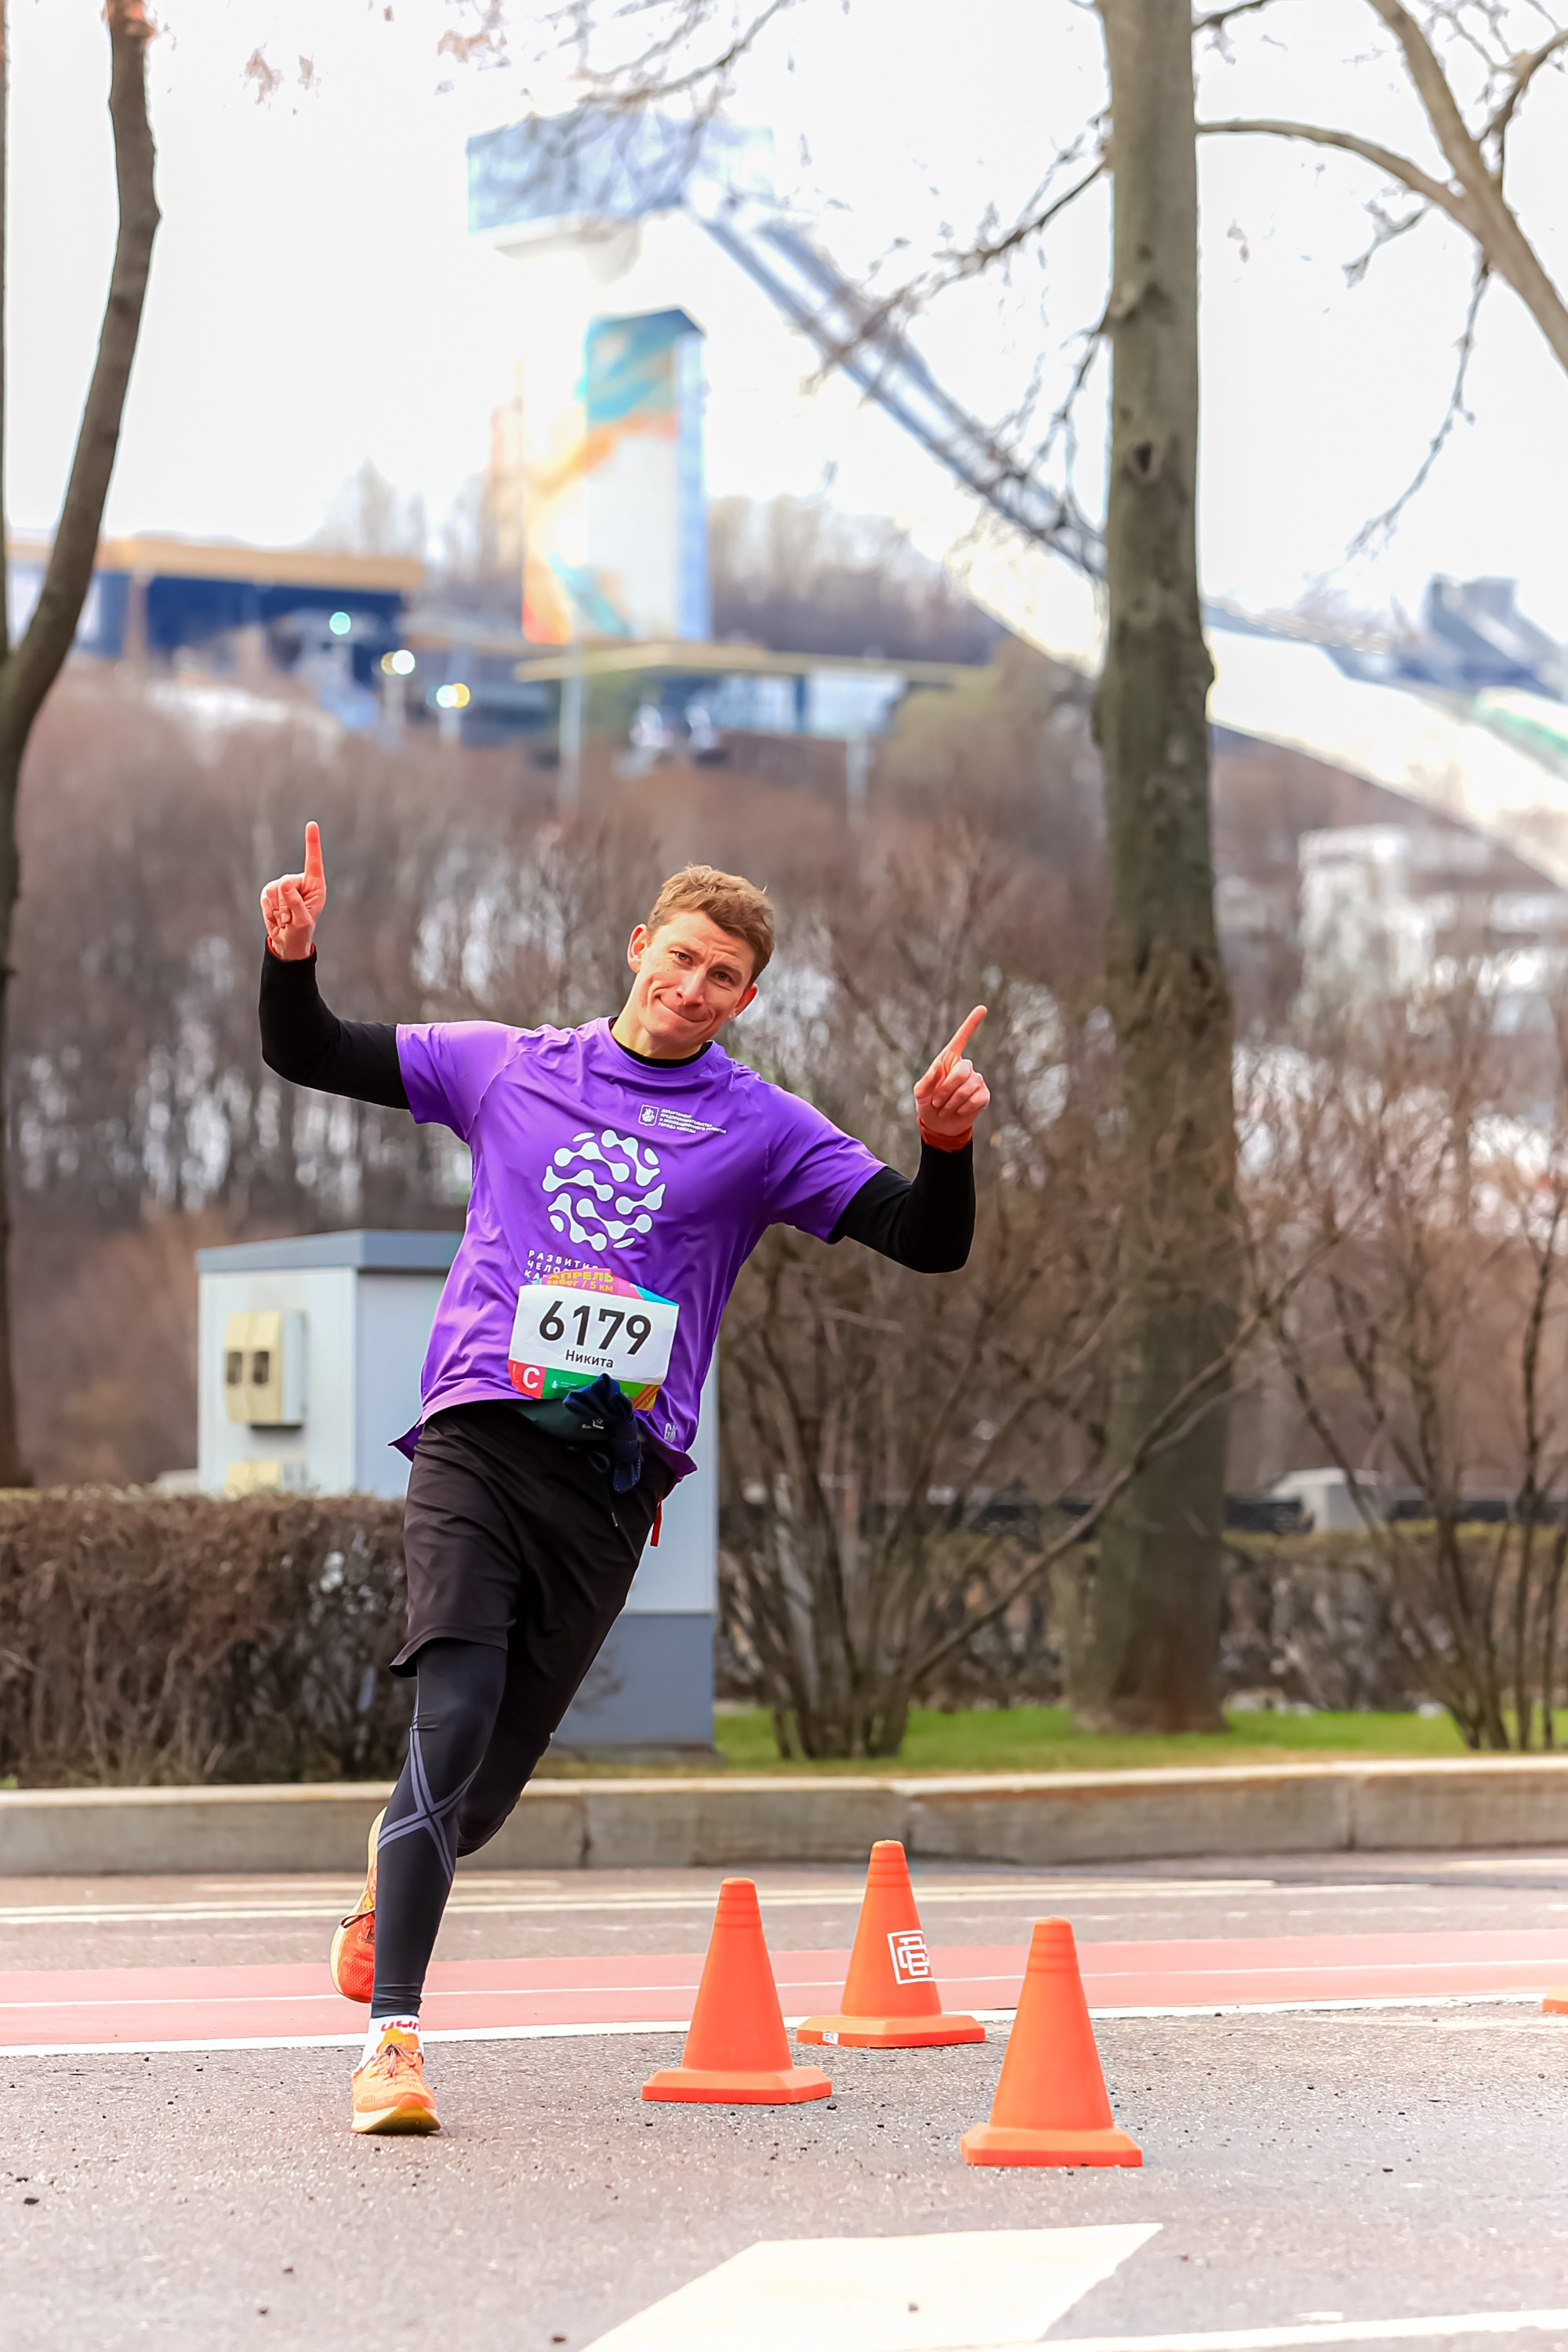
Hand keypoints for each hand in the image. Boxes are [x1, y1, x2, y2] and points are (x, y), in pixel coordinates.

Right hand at [260, 822, 325, 960]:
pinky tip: (277, 917)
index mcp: (315, 886)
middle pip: (285, 883)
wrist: (287, 941)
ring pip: (274, 890)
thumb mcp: (302, 921)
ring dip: (277, 909)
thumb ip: (295, 903)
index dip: (312, 843)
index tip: (311, 824)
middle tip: (291, 918)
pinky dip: (268, 910)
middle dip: (286, 904)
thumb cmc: (301, 932)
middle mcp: (300, 882)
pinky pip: (264, 896)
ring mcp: (284, 886)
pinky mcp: (270, 891)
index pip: (314, 862)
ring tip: (285, 918)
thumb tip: (284, 883)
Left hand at [913, 1006, 989, 1148]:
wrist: (939, 1125)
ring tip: (944, 1109)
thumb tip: (938, 1067)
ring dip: (953, 1101)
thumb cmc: (928, 1103)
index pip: (961, 1038)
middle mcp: (964, 1067)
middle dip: (948, 1088)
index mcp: (948, 1060)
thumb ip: (926, 1080)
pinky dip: (963, 1107)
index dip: (971, 1023)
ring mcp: (976, 1081)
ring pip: (969, 1085)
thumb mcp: (920, 1093)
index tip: (983, 1008)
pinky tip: (958, 1111)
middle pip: (964, 1069)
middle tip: (936, 1102)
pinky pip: (977, 1098)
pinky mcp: (983, 1095)